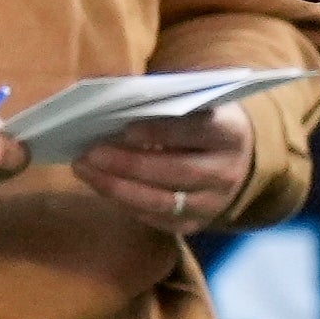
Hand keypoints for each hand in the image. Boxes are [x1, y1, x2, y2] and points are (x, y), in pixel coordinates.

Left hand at [77, 104, 254, 235]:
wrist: (234, 159)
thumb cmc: (202, 120)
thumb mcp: (194, 100)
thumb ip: (162, 96)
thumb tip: (111, 93)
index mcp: (231, 133)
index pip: (198, 131)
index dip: (163, 131)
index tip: (127, 129)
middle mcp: (227, 172)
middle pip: (178, 172)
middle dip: (131, 164)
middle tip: (92, 153)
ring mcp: (212, 203)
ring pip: (163, 202)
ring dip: (118, 188)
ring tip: (85, 169)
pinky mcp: (194, 224)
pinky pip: (155, 219)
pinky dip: (124, 203)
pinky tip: (101, 184)